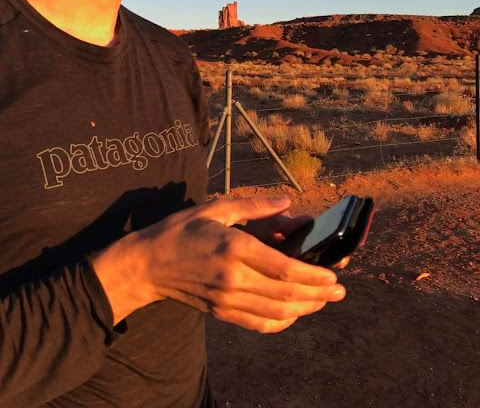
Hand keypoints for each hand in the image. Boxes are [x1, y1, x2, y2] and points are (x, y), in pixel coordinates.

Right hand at [94, 197, 346, 333]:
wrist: (146, 265)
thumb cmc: (181, 230)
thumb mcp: (215, 208)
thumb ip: (254, 206)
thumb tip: (287, 202)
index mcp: (234, 248)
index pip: (284, 269)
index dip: (313, 275)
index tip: (333, 274)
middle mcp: (233, 278)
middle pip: (286, 294)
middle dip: (318, 294)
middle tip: (339, 291)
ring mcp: (226, 300)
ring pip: (276, 313)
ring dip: (306, 309)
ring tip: (324, 302)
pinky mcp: (221, 312)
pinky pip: (258, 324)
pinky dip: (281, 322)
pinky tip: (293, 314)